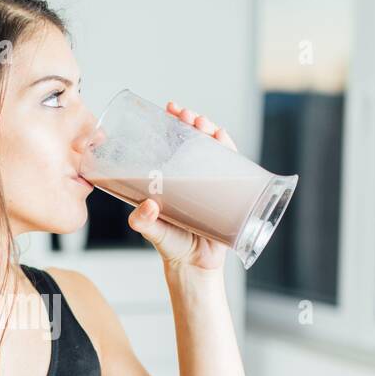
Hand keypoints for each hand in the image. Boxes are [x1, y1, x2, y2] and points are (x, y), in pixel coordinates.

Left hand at [126, 100, 236, 271]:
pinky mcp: (228, 192)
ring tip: (203, 123)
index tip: (169, 109)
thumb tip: (149, 206)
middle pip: (193, 139)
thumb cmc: (170, 246)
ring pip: (212, 148)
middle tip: (186, 114)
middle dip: (191, 122)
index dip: (172, 123)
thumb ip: (143, 221)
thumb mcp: (152, 231)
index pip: (171, 142)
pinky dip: (228, 148)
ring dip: (209, 130)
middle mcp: (190, 175)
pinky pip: (231, 165)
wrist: (195, 266)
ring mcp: (210, 182)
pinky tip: (222, 137)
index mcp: (170, 178)